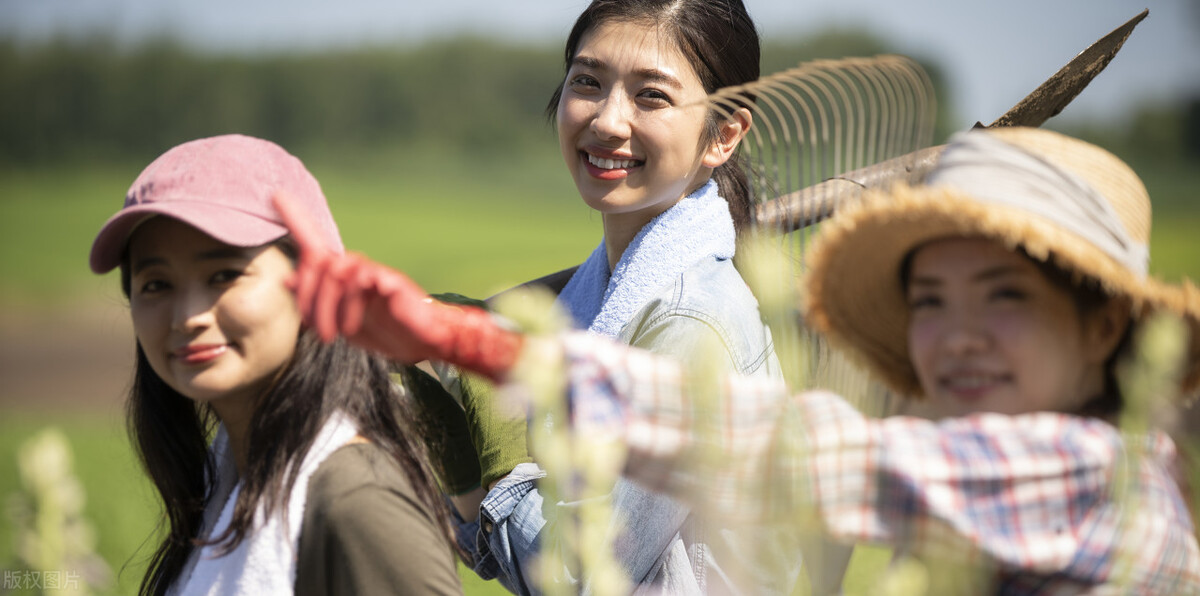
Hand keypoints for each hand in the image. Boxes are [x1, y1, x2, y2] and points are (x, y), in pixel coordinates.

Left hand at [272, 192, 522, 378]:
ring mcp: (373, 272)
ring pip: (334, 270)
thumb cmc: (386, 330)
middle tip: (318, 332)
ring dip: (326, 307)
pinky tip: (352, 326)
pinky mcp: (390, 280)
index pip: (314, 242)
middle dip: (307, 298)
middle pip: (316, 262)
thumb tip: (286, 280)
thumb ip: (314, 301)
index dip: (296, 218)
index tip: (275, 194)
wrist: (423, 342)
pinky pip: (359, 280)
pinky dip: (348, 304)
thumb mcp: (341, 321)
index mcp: (342, 276)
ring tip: (334, 334)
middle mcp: (356, 267)